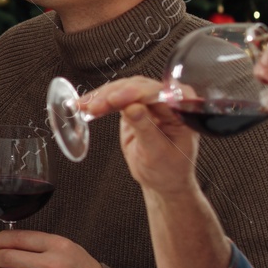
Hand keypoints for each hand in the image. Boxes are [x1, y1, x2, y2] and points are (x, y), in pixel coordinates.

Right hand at [81, 76, 199, 196]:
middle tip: (94, 106)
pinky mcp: (135, 106)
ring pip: (124, 90)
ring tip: (84, 106)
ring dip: (102, 97)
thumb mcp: (157, 152)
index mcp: (183, 108)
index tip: (114, 99)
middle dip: (113, 95)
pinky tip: (87, 106)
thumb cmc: (169, 170)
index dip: (134, 94)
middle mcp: (169, 99)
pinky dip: (101, 102)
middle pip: (137, 87)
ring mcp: (151, 101)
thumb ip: (146, 128)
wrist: (163, 180)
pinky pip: (116, 98)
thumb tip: (133, 108)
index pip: (157, 93)